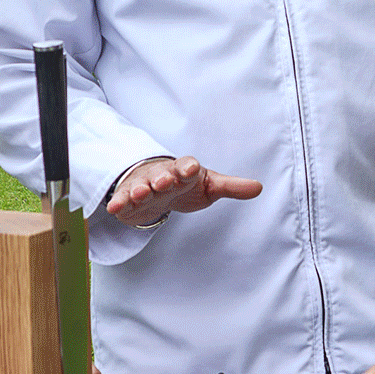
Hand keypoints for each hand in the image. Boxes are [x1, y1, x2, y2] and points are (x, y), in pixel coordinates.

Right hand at [104, 156, 261, 227]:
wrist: (159, 186)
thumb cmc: (186, 184)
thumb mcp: (209, 185)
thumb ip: (232, 187)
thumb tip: (259, 187)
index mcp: (184, 170)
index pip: (187, 165)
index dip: (189, 167)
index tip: (192, 169)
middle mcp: (162, 174)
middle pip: (162, 174)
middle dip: (162, 178)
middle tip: (164, 182)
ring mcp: (144, 185)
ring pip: (141, 186)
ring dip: (140, 189)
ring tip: (141, 194)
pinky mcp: (130, 198)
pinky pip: (123, 199)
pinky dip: (119, 202)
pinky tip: (115, 208)